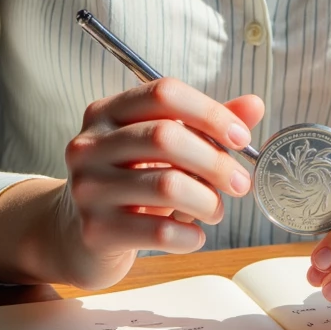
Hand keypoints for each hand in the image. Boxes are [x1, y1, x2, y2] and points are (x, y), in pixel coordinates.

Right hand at [0, 79, 262, 288]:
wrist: (76, 235)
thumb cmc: (129, 182)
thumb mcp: (162, 148)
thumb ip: (204, 125)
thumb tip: (254, 105)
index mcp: (107, 111)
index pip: (164, 93)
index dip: (210, 112)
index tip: (241, 138)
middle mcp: (90, 144)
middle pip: (166, 137)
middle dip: (216, 162)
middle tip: (241, 183)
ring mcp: (88, 187)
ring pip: (166, 185)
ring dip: (207, 201)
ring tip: (216, 211)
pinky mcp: (95, 229)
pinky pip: (157, 229)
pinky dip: (188, 235)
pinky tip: (194, 236)